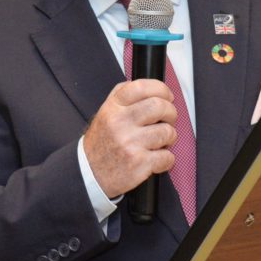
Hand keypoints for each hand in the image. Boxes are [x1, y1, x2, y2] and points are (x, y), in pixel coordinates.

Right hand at [82, 79, 177, 198]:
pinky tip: (157, 159)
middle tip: (168, 120)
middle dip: (171, 113)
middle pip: (160, 106)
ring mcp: (130, 143)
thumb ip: (122, 96)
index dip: (161, 89)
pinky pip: (167, 156)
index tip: (167, 96)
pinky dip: (167, 159)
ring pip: (168, 132)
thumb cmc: (102, 143)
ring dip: (169, 138)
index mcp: (113, 108)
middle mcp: (120, 123)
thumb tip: (148, 86)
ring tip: (159, 142)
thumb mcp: (105, 113)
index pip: (142, 87)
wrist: (89, 174)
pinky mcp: (139, 163)